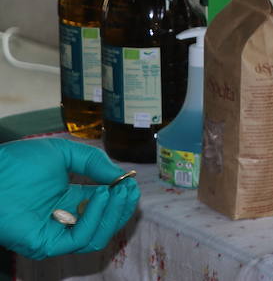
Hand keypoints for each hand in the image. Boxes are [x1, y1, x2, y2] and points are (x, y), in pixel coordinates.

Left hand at [0, 138, 139, 259]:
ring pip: (96, 238)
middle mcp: (63, 220)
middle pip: (104, 225)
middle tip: (128, 187)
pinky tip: (101, 196)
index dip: (120, 196)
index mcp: (68, 200)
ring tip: (118, 191)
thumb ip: (94, 163)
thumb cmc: (17, 162)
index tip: (130, 181)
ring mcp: (54, 234)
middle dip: (121, 207)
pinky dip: (95, 220)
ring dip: (113, 215)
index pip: (102, 206)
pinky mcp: (45, 244)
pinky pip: (79, 239)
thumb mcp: (64, 153)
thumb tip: (121, 177)